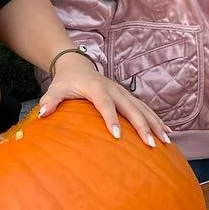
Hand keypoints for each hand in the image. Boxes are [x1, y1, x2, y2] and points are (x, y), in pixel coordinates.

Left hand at [38, 51, 169, 147]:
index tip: (117, 136)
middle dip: (143, 126)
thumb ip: (50, 101)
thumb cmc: (66, 81)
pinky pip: (145, 109)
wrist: (77, 65)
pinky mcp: (128, 97)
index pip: (106, 105)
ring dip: (155, 124)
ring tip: (166, 140)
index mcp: (97, 89)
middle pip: (132, 108)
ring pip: (143, 109)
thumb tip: (42, 114)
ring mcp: (124, 93)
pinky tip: (166, 132)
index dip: (111, 119)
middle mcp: (114, 90)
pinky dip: (156, 120)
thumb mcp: (55, 89)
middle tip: (151, 144)